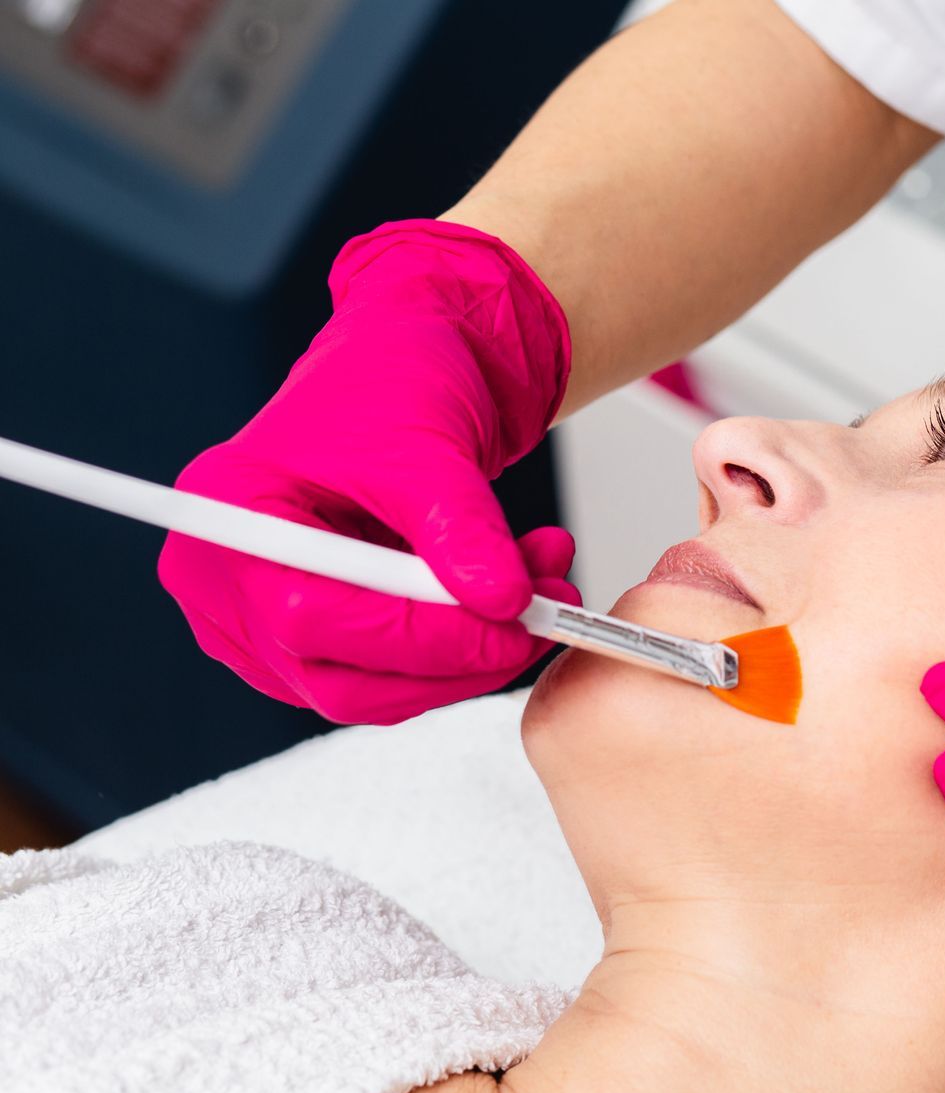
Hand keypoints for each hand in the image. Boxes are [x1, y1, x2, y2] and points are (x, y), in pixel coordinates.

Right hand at [159, 220, 576, 723]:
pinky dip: (457, 649)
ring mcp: (261, 622)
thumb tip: (502, 604)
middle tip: (542, 616)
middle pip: (335, 678)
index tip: (514, 624)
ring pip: (370, 691)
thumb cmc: (389, 383)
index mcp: (225, 517)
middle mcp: (224, 583)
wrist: (403, 373)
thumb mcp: (427, 444)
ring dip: (468, 656)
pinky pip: (385, 676)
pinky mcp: (314, 640)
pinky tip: (511, 598)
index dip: (420, 637)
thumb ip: (460, 527)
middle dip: (454, 658)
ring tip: (544, 588)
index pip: (310, 619)